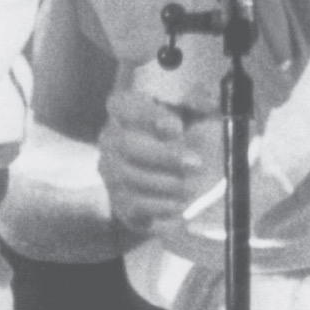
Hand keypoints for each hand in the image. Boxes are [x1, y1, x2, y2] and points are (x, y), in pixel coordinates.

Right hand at [97, 86, 203, 237]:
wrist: (185, 184)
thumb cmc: (190, 142)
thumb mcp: (197, 119)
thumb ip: (198, 107)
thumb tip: (195, 107)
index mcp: (126, 111)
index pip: (121, 104)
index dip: (146, 114)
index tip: (176, 126)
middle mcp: (111, 138)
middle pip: (126, 144)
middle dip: (164, 155)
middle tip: (195, 163)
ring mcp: (112, 172)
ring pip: (130, 177)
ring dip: (166, 183)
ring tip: (191, 186)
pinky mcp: (120, 202)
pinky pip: (136, 205)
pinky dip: (161, 206)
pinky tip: (181, 205)